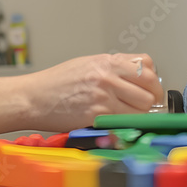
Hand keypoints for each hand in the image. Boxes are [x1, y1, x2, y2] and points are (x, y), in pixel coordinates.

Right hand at [22, 53, 163, 131]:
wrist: (33, 98)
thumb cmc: (57, 83)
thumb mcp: (87, 64)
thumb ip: (112, 69)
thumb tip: (137, 79)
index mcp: (107, 61)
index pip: (147, 64)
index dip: (153, 79)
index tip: (150, 89)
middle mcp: (108, 76)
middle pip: (150, 88)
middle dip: (150, 100)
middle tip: (143, 107)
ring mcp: (104, 95)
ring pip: (142, 108)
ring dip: (139, 115)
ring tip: (127, 116)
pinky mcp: (98, 115)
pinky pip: (126, 122)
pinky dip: (125, 125)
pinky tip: (115, 124)